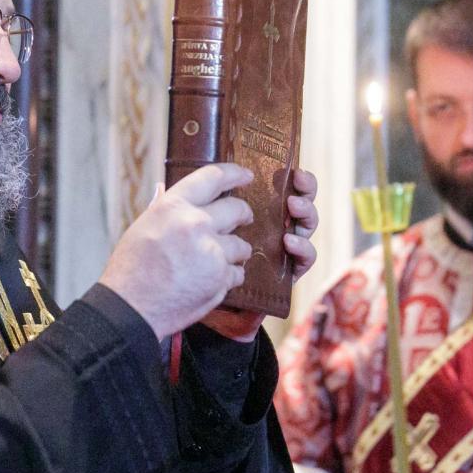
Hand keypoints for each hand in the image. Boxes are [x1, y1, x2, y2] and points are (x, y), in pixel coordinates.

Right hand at [100, 163, 253, 340]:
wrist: (130, 308)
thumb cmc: (130, 268)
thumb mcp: (142, 227)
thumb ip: (162, 208)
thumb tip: (163, 188)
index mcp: (173, 206)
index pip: (213, 178)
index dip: (234, 173)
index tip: (247, 175)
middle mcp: (195, 224)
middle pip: (236, 209)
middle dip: (244, 214)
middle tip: (244, 218)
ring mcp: (211, 251)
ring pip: (241, 245)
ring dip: (236, 251)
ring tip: (222, 257)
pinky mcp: (220, 278)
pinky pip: (238, 272)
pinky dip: (230, 276)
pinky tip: (214, 279)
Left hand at [200, 167, 318, 341]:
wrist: (191, 310)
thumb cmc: (185, 269)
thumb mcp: (183, 233)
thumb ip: (183, 210)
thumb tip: (167, 185)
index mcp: (248, 208)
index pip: (271, 183)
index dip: (283, 171)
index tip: (284, 162)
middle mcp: (269, 224)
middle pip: (296, 196)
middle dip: (302, 186)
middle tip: (296, 179)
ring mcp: (281, 248)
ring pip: (306, 223)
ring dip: (305, 211)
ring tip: (294, 207)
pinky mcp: (288, 272)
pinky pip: (306, 259)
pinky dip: (303, 247)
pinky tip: (290, 242)